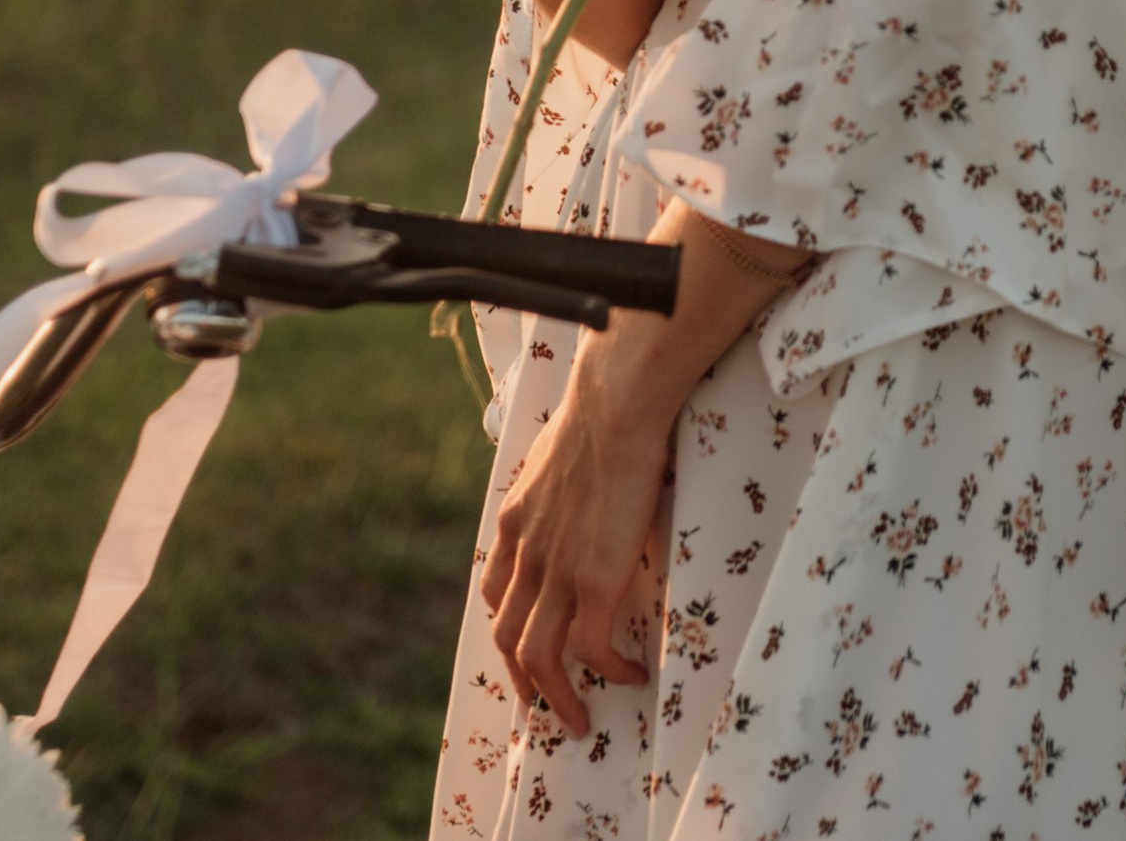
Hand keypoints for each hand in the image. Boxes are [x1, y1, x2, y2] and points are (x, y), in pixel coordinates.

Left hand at [481, 328, 672, 733]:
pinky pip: (591, 649)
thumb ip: (559, 473)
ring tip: (580, 720)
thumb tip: (578, 464)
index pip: (494, 589)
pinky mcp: (594, 582)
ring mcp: (557, 572)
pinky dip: (607, 672)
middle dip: (523, 680)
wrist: (616, 405)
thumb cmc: (603, 410)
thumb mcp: (560, 446)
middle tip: (544, 704)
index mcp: (515, 519)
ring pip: (539, 659)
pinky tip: (630, 676)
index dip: (506, 625)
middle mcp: (526, 554)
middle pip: (508, 637)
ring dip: (558, 698)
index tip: (524, 645)